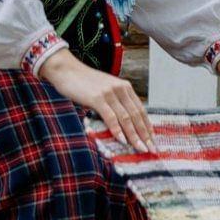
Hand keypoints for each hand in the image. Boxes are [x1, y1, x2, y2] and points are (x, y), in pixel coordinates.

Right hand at [39, 48, 154, 151]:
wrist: (66, 70)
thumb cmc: (84, 82)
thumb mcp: (105, 90)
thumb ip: (115, 102)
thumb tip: (123, 122)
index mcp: (125, 87)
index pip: (141, 110)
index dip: (148, 126)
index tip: (153, 140)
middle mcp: (121, 89)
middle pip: (137, 115)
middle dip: (145, 134)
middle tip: (151, 149)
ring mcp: (110, 93)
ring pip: (126, 118)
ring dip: (134, 136)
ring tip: (140, 149)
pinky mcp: (98, 98)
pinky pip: (111, 117)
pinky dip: (118, 130)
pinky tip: (123, 141)